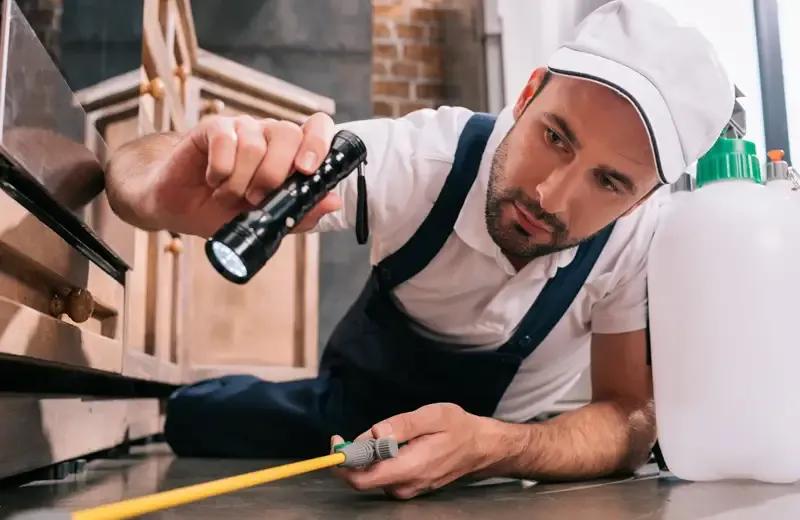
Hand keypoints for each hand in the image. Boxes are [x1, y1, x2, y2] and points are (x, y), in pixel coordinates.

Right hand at [150, 112, 341, 236]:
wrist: (181, 208)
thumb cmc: (226, 210)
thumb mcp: (268, 221)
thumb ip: (302, 213)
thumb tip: (334, 203)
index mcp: (290, 153)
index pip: (317, 127)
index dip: (319, 143)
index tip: (307, 170)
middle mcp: (269, 135)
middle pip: (288, 134)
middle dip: (274, 175)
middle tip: (255, 198)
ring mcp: (242, 128)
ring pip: (255, 145)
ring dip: (240, 181)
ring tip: (228, 195)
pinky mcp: (214, 128)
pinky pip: (226, 141)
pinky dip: (220, 171)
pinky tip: (213, 180)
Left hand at [331, 403, 500, 498]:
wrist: (481, 447)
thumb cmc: (458, 428)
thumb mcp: (431, 416)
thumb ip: (400, 426)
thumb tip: (373, 434)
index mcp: (409, 468)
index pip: (361, 478)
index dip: (343, 461)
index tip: (338, 440)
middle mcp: (405, 486)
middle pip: (363, 478)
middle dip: (355, 455)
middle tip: (361, 432)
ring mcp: (408, 489)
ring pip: (374, 475)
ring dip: (370, 456)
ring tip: (389, 435)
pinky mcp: (409, 487)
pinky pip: (385, 475)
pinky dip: (381, 460)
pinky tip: (395, 445)